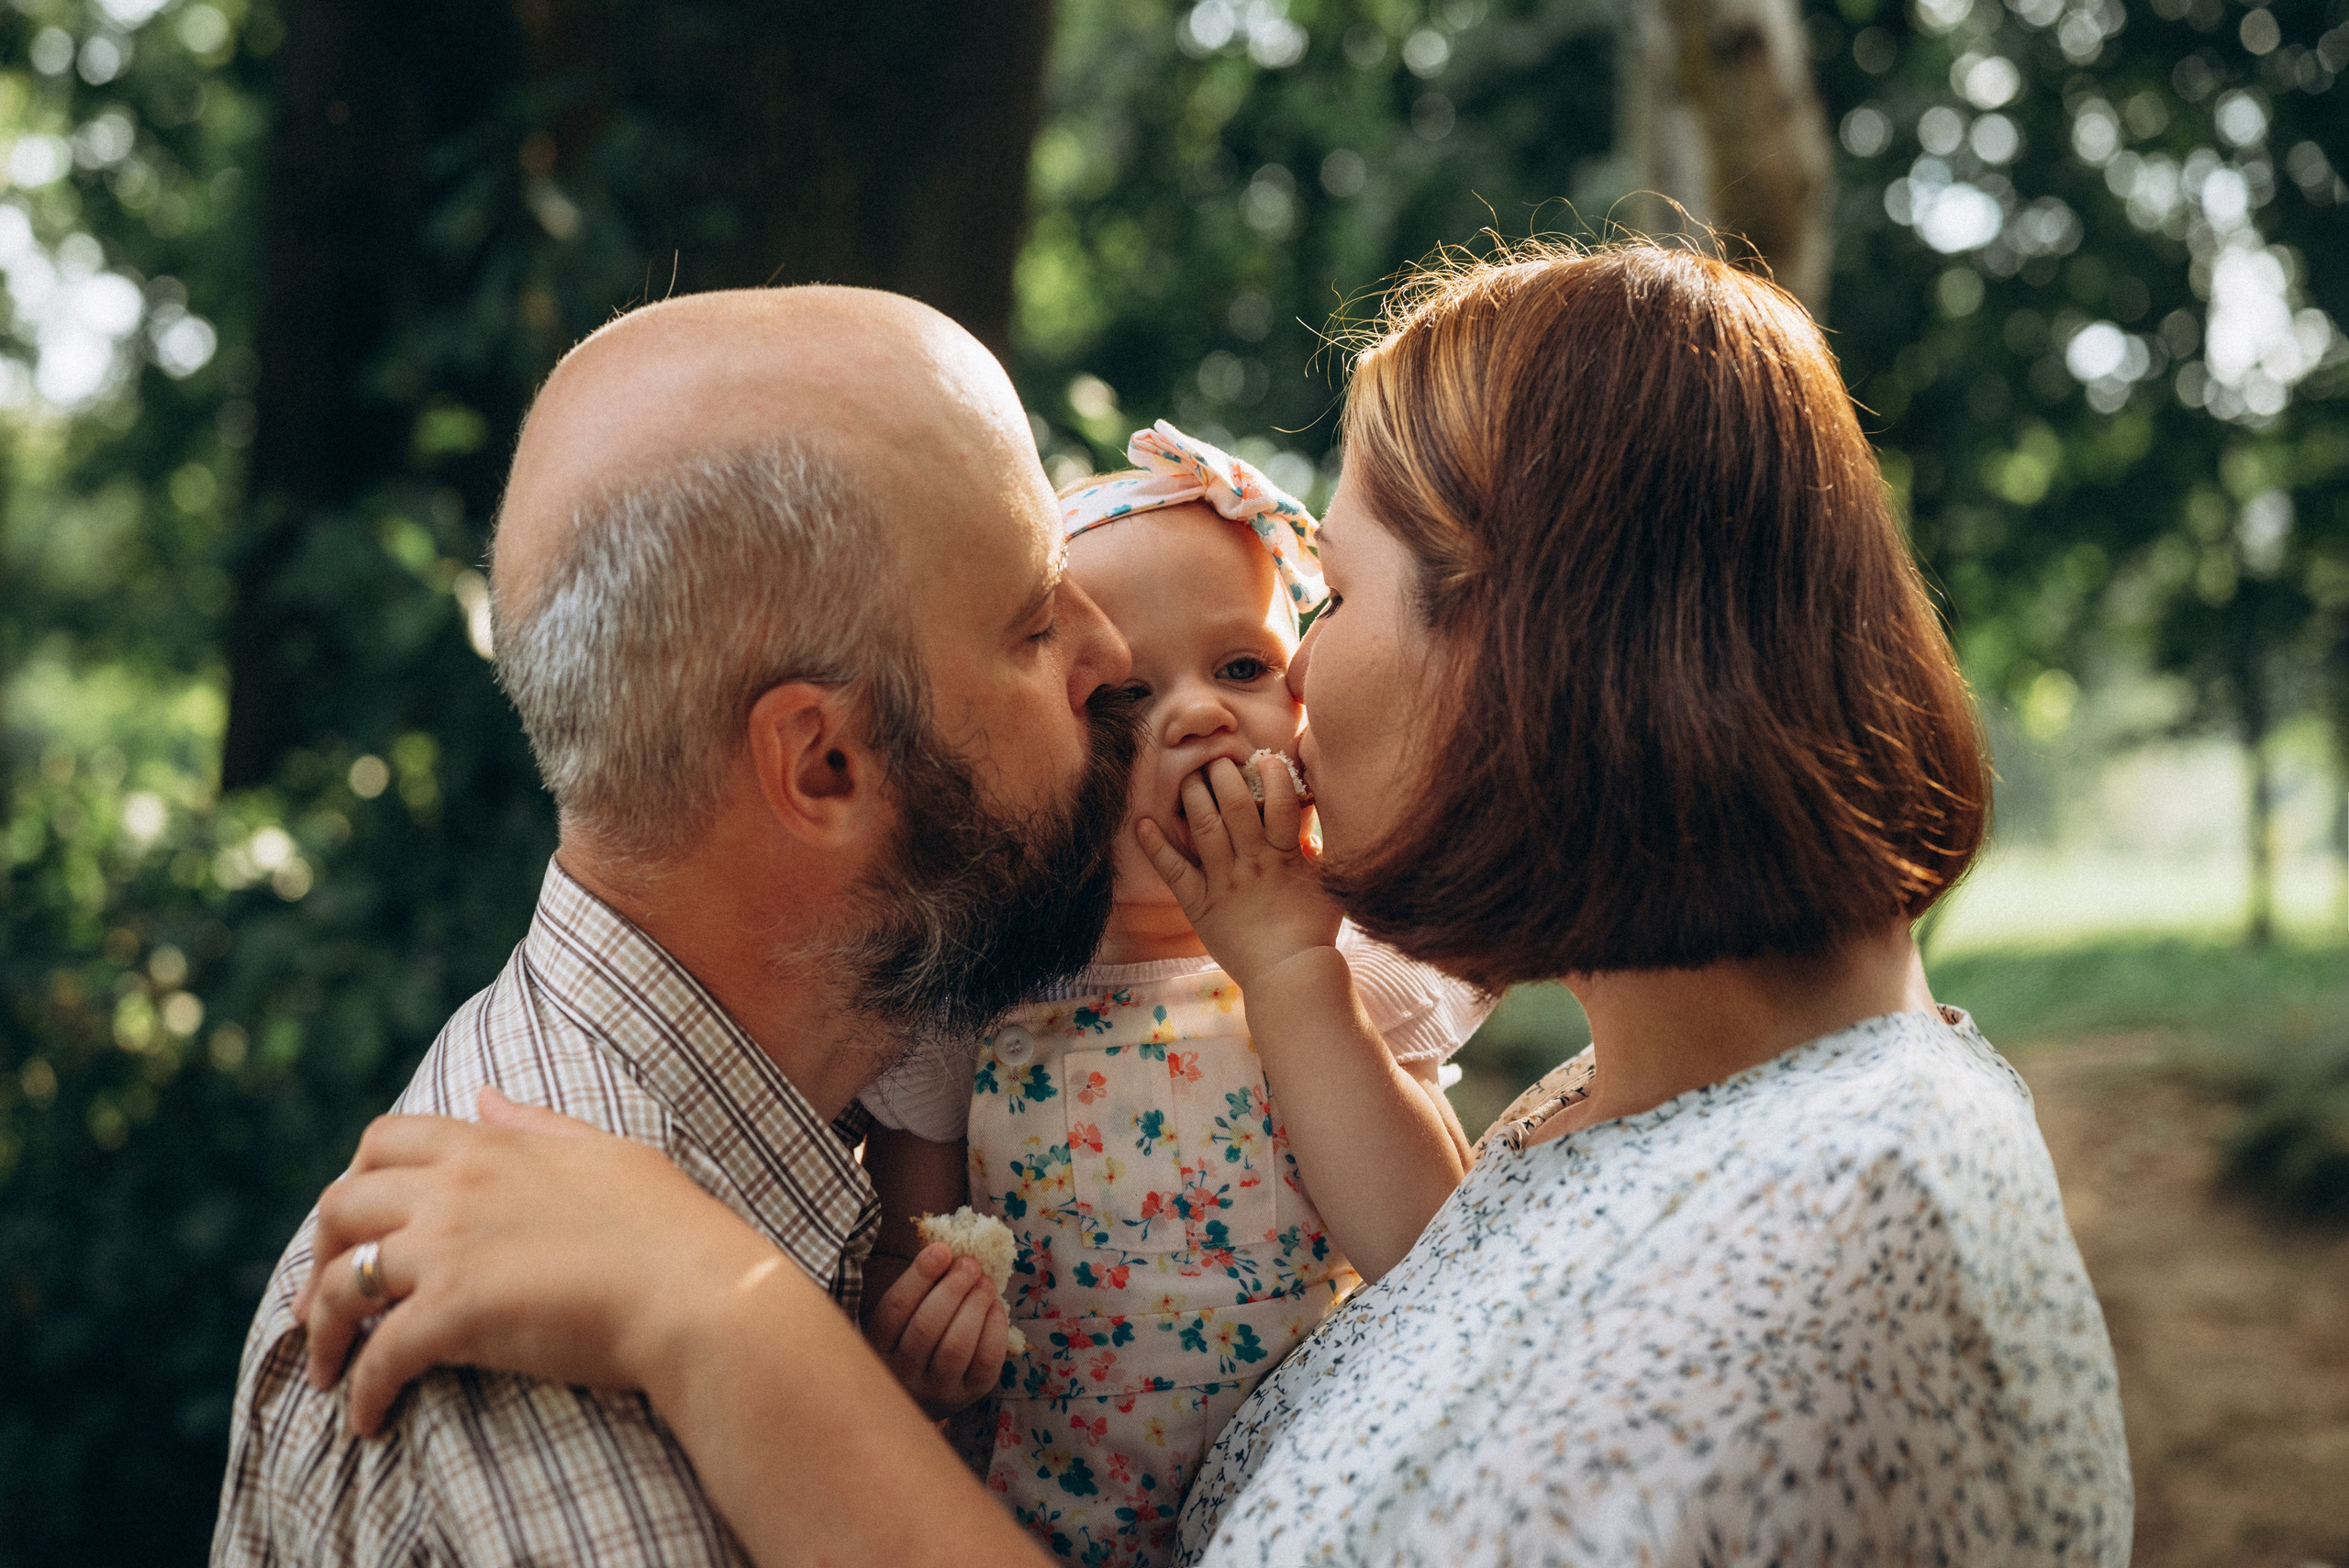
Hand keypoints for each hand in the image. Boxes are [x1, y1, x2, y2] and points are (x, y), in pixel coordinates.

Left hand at [295, 1088, 783, 1434]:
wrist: (700, 1296)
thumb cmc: (673, 1229)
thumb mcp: (608, 1153)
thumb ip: (536, 1125)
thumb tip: (482, 1093)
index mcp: (490, 1145)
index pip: (384, 1139)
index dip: (356, 1181)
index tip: (359, 1226)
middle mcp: (456, 1187)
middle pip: (340, 1205)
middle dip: (319, 1256)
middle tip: (326, 1303)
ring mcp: (449, 1248)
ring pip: (338, 1284)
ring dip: (321, 1332)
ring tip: (329, 1372)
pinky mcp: (453, 1313)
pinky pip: (375, 1355)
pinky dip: (359, 1392)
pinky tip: (368, 1419)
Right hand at [861, 1244, 1009, 1416]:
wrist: (923, 1392)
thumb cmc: (912, 1337)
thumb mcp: (903, 1315)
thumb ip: (920, 1285)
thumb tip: (949, 1248)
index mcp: (877, 1345)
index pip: (894, 1309)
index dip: (919, 1276)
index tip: (942, 1249)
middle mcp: (902, 1373)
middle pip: (926, 1327)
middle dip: (953, 1289)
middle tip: (970, 1264)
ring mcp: (935, 1390)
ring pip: (955, 1347)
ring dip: (974, 1307)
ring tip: (985, 1283)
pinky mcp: (968, 1396)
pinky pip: (985, 1363)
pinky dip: (995, 1329)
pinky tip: (994, 1307)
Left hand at [1137, 755, 1341, 989]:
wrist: (1290, 977)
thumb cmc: (1314, 934)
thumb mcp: (1326, 887)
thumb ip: (1318, 854)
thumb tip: (1307, 827)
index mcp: (1286, 856)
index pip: (1280, 801)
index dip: (1273, 775)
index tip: (1266, 760)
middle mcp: (1253, 862)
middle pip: (1235, 804)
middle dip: (1224, 773)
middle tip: (1217, 759)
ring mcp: (1224, 882)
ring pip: (1204, 826)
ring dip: (1193, 795)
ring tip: (1187, 776)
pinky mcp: (1200, 905)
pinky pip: (1174, 871)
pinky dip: (1156, 847)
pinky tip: (1142, 824)